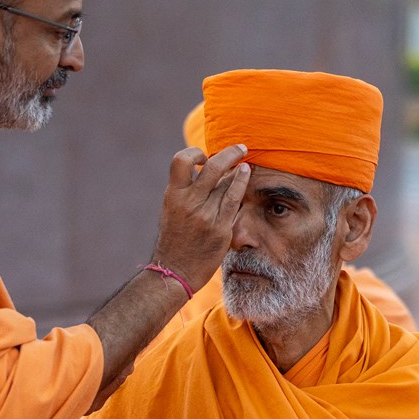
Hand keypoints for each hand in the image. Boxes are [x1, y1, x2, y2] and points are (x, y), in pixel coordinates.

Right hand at [149, 144, 249, 291]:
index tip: (204, 156)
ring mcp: (205, 215)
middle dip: (228, 153)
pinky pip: (234, 199)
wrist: (174, 271)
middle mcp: (189, 202)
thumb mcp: (172, 210)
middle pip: (212, 167)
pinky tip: (246, 173)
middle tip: (240, 148)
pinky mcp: (219, 228)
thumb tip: (202, 170)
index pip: (180, 161)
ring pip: (226, 181)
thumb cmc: (175, 240)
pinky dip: (241, 182)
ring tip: (245, 161)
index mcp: (173, 196)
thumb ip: (185, 191)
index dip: (194, 153)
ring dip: (238, 167)